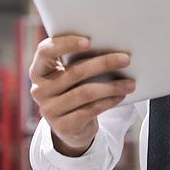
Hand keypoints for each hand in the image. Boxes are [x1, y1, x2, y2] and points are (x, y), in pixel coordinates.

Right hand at [29, 34, 134, 156]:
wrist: (70, 127)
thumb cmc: (73, 91)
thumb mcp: (69, 76)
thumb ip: (77, 61)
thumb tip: (111, 48)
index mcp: (38, 71)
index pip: (45, 51)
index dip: (65, 44)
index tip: (88, 41)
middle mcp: (39, 90)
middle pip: (75, 72)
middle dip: (104, 63)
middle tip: (126, 59)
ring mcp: (49, 110)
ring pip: (86, 92)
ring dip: (112, 86)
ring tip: (130, 83)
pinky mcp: (63, 126)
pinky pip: (91, 109)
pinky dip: (109, 101)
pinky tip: (120, 96)